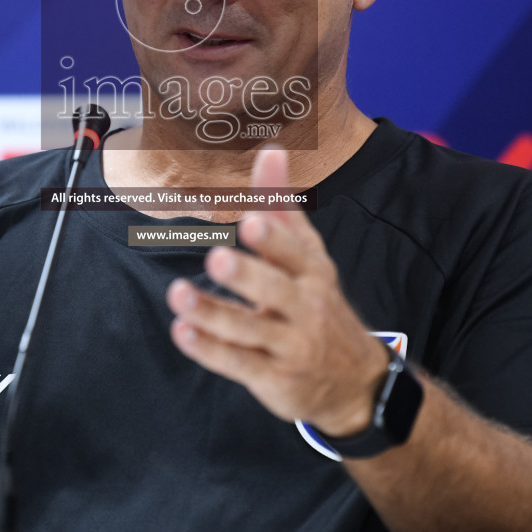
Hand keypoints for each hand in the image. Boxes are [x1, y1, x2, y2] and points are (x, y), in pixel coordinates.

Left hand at [165, 146, 389, 436]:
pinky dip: (209, 349)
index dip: (273, 239)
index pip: (294, 252)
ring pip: (248, 329)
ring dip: (212, 311)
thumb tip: (271, 150)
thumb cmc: (317, 302)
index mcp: (312, 272)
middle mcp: (304, 307)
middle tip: (216, 257)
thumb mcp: (308, 256)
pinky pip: (238, 363)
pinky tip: (182, 332)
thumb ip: (281, 205)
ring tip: (177, 292)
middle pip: (275, 290)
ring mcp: (289, 345)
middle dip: (247, 274)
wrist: (354, 381)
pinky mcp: (272, 378)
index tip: (251, 221)